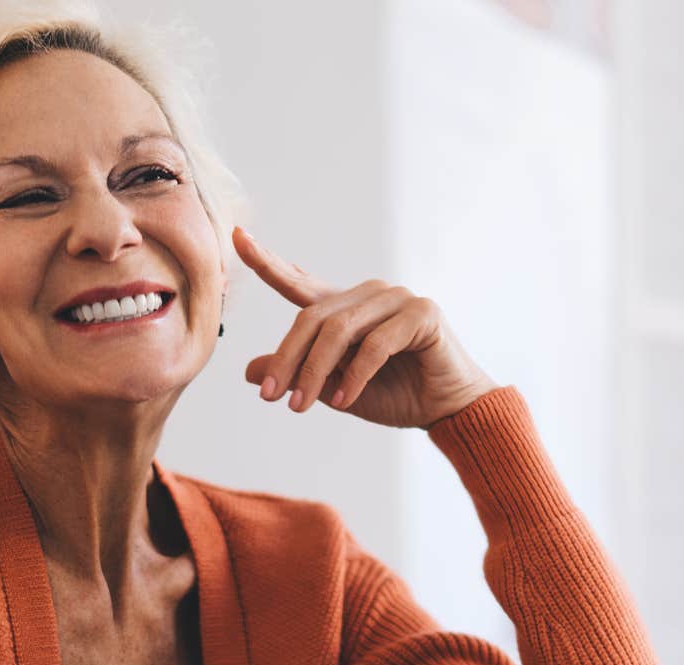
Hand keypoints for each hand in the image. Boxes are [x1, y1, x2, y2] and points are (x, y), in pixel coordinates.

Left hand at [233, 226, 499, 428]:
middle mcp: (369, 295)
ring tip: (301, 406)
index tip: (236, 236)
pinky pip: (374, 344)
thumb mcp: (334, 388)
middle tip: (270, 396)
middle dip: (287, 358)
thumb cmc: (395, 395)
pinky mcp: (421, 314)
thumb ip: (298, 373)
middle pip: (311, 316)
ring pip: (339, 331)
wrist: (447, 410)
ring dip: (315, 372)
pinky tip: (343, 400)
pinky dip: (354, 375)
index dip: (268, 261)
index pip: (300, 282)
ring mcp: (397, 299)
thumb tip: (248, 371)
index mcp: (346, 307)